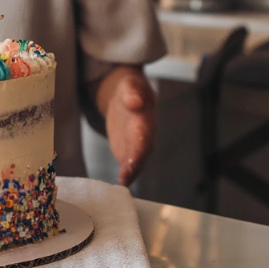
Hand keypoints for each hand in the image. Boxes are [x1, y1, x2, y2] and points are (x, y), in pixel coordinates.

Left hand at [101, 68, 156, 186]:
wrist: (127, 99)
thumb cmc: (129, 92)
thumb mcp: (129, 86)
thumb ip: (132, 92)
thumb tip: (135, 100)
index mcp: (144, 114)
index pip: (144, 128)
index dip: (140, 142)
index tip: (134, 153)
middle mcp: (145, 131)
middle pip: (143, 146)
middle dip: (137, 158)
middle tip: (129, 169)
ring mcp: (138, 143)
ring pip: (139, 157)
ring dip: (133, 168)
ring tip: (125, 178)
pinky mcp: (129, 150)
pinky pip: (130, 163)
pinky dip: (128, 173)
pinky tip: (124, 181)